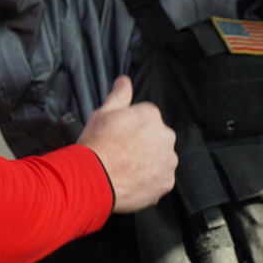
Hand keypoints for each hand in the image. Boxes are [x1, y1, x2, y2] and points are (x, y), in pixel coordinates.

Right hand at [78, 75, 176, 213]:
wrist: (94, 178)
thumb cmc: (97, 143)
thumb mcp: (103, 112)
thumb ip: (119, 94)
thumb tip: (124, 81)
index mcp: (151, 115)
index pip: (145, 117)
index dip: (130, 127)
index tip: (119, 135)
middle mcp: (165, 136)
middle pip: (156, 137)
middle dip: (143, 142)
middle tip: (122, 152)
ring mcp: (168, 160)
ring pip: (160, 157)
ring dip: (148, 161)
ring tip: (126, 167)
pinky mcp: (167, 182)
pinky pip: (160, 178)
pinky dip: (150, 179)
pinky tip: (132, 179)